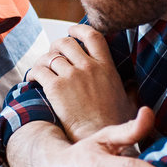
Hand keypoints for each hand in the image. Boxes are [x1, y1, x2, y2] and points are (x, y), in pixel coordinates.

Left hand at [25, 23, 132, 140]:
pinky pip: (39, 71)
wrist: (97, 137)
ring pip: (50, 56)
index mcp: (106, 67)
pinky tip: (33, 80)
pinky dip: (34, 73)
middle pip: (66, 42)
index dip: (79, 29)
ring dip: (43, 60)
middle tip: (52, 53)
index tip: (72, 30)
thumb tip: (132, 86)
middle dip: (56, 45)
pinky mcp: (56, 88)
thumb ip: (129, 89)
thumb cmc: (115, 125)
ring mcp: (71, 76)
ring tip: (41, 69)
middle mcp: (88, 67)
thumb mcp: (129, 101)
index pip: (93, 36)